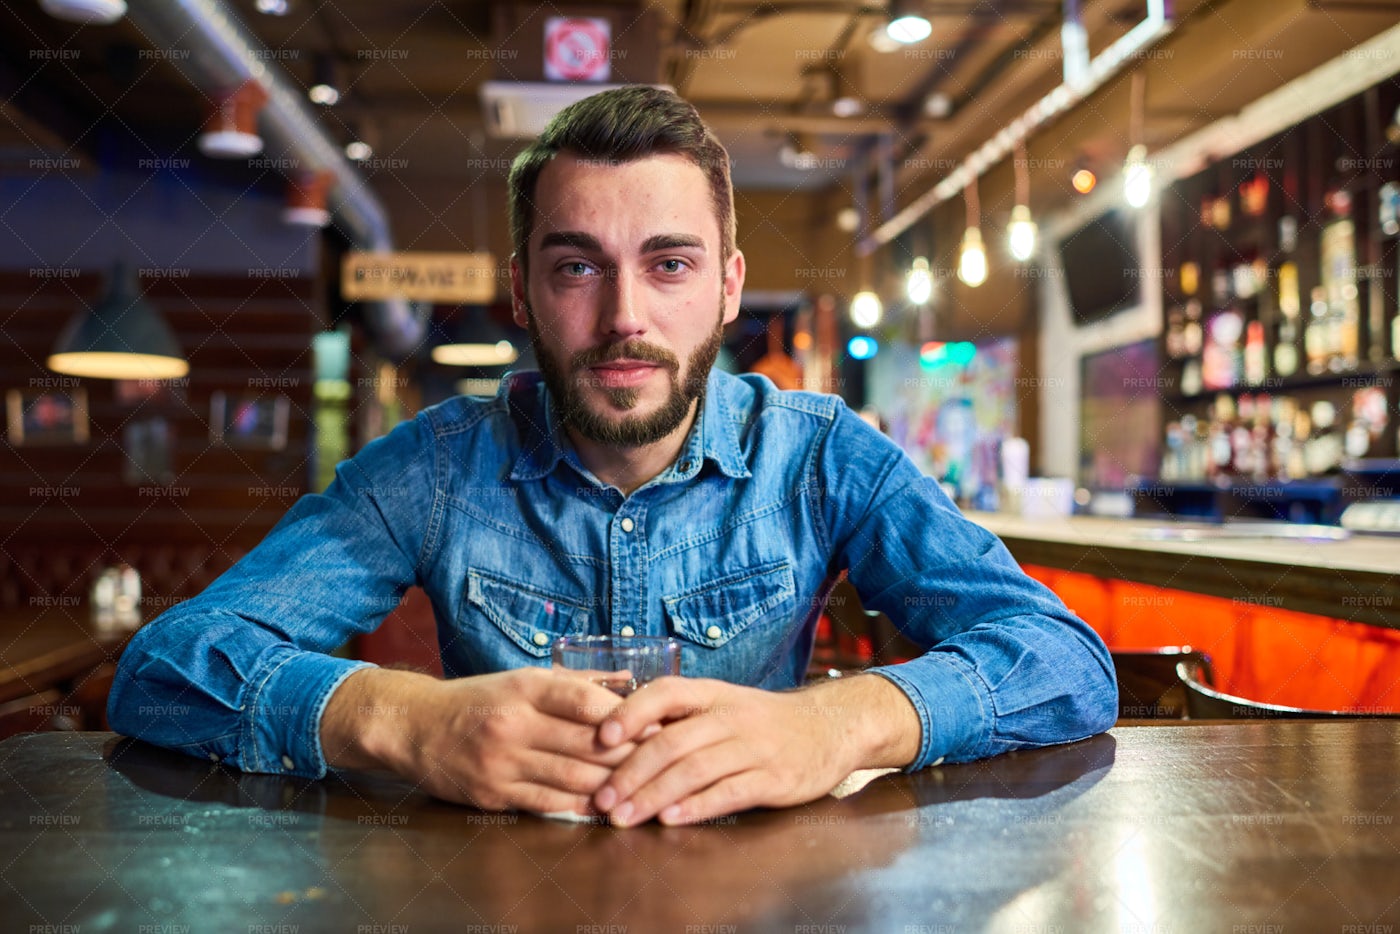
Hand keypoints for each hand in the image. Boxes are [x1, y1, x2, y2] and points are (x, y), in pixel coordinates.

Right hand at [322, 666, 639, 814]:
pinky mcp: (492, 794)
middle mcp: (513, 723)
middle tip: (662, 762)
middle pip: (585, 744)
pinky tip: (604, 807)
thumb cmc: (478, 700)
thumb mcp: (521, 678)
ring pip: (572, 778)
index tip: (654, 726)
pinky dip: (581, 807)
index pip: (583, 701)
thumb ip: (574, 682)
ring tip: (642, 788)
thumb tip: (627, 681)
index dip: (624, 717)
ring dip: (611, 786)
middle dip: (629, 755)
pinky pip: (547, 803)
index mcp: (524, 688)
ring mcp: (501, 762)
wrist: (415, 727)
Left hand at [590, 676, 891, 826]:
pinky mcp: (774, 778)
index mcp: (713, 694)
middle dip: (631, 773)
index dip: (631, 712)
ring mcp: (754, 747)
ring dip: (653, 796)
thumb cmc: (763, 721)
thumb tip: (619, 743)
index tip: (600, 737)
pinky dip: (696, 807)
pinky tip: (671, 820)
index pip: (665, 692)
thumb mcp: (724, 704)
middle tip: (602, 799)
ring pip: (694, 770)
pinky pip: (729, 792)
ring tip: (624, 818)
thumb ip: (681, 720)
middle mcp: (731, 716)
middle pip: (672, 741)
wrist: (829, 726)